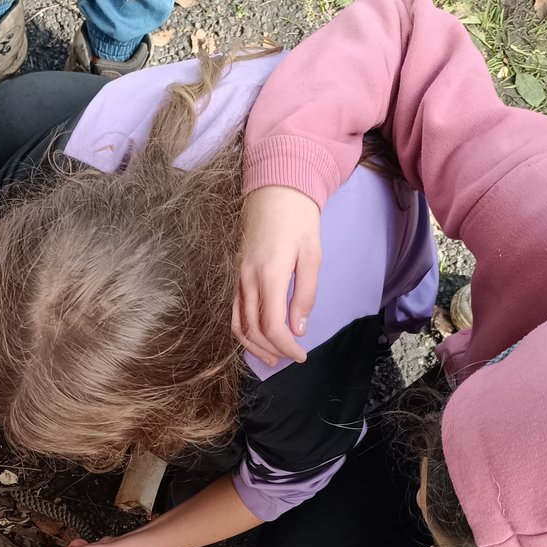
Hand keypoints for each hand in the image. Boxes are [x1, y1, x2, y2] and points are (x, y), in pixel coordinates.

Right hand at [235, 186, 321, 365]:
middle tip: (291, 357)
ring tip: (271, 357)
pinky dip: (242, 330)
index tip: (301, 354)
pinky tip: (256, 336)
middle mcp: (247, 280)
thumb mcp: (312, 255)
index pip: (272, 325)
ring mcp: (238, 277)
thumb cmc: (298, 220)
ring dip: (253, 345)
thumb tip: (298, 329)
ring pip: (237, 323)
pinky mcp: (236, 274)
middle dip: (272, 350)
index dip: (286, 347)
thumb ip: (305, 294)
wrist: (275, 189)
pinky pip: (234, 310)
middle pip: (252, 329)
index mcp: (269, 275)